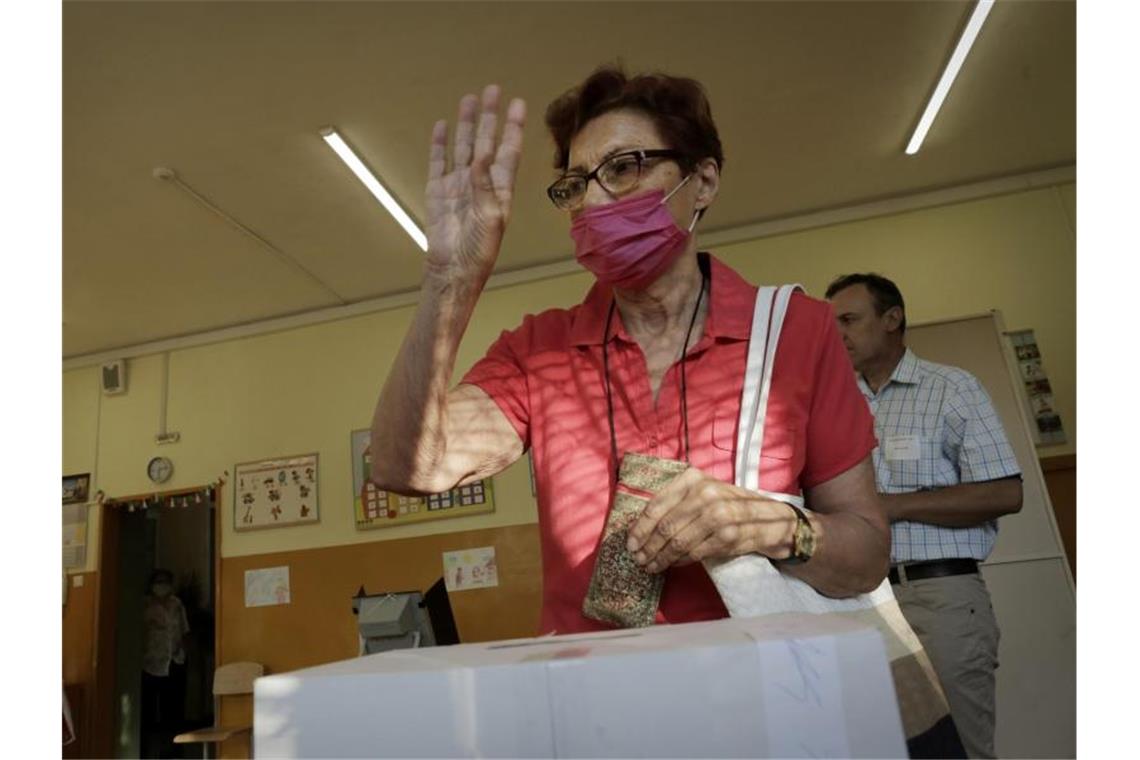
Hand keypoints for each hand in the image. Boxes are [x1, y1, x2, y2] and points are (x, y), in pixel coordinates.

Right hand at [424, 84, 526, 275]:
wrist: (453, 268)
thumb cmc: (479, 249)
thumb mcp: (490, 218)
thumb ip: (485, 185)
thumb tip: (483, 155)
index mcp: (500, 188)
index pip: (508, 150)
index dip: (513, 127)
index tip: (517, 103)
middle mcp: (480, 182)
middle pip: (486, 141)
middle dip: (490, 116)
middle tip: (492, 90)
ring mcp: (458, 184)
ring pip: (463, 146)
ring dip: (467, 124)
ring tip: (469, 99)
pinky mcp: (438, 190)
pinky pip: (438, 161)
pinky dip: (439, 144)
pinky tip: (442, 126)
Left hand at [624, 467, 797, 572]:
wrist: (768, 518)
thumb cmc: (727, 504)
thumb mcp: (702, 492)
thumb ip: (675, 502)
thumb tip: (641, 528)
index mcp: (693, 478)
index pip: (657, 505)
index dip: (640, 528)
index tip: (630, 543)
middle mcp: (705, 493)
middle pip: (665, 526)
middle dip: (647, 547)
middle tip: (638, 559)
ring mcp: (718, 515)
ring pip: (678, 543)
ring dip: (660, 558)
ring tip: (651, 566)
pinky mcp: (727, 536)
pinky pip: (694, 553)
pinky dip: (679, 562)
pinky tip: (672, 564)